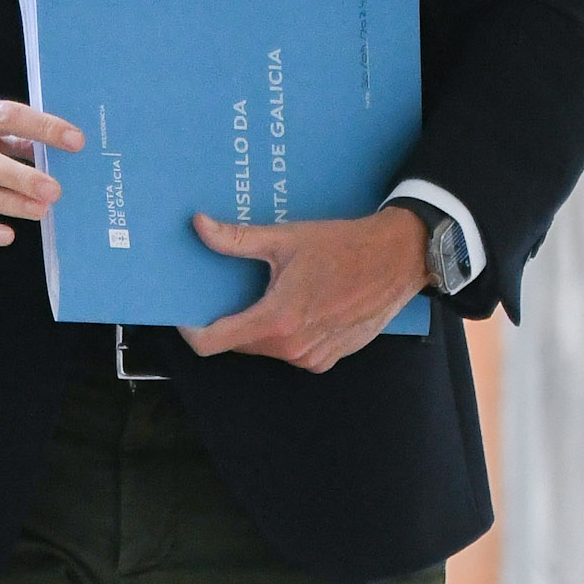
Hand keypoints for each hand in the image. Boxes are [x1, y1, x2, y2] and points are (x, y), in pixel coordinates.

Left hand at [179, 205, 428, 373]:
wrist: (397, 259)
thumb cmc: (343, 247)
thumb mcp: (285, 238)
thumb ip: (237, 239)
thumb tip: (199, 226)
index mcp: (277, 320)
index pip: (213, 343)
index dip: (191, 331)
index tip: (186, 313)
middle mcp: (293, 347)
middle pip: (239, 343)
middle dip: (229, 320)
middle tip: (231, 289)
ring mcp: (313, 357)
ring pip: (266, 348)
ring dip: (260, 325)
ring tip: (270, 291)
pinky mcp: (329, 358)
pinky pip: (292, 350)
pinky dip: (286, 332)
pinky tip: (298, 303)